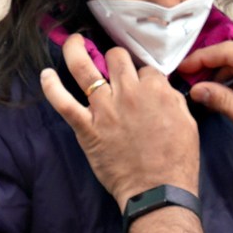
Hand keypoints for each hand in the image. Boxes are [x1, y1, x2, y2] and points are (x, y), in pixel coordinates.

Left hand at [38, 35, 201, 205]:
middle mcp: (128, 93)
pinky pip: (63, 103)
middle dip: (115, 56)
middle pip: (117, 58)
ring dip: (76, 51)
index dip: (143, 75)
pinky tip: (45, 74)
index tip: (141, 84)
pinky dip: (51, 87)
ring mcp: (105, 110)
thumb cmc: (177, 161)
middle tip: (112, 62)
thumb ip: (171, 99)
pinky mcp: (87, 129)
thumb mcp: (187, 121)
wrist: (158, 191)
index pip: (146, 68)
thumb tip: (160, 88)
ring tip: (73, 41)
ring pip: (86, 69)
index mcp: (156, 90)